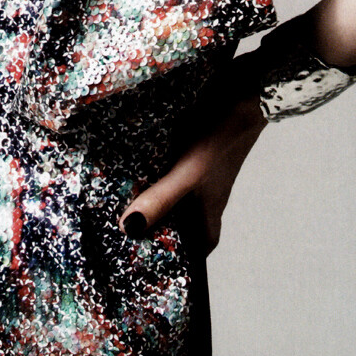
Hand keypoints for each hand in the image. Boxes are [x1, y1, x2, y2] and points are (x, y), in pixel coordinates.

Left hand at [119, 89, 265, 253]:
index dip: (177, 260)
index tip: (147, 268)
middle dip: (150, 226)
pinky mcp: (188, 148)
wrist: (247, 88)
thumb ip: (162, 199)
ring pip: (168, 192)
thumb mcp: (188, 172)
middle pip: (175, 220)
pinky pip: (165, 166)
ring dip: (145, 195)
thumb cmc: (223, 136)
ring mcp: (195, 171)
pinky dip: (148, 168)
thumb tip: (129, 228)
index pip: (195, 248)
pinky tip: (124, 162)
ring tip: (108, 199)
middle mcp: (202, 195)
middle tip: (112, 232)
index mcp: (208, 211)